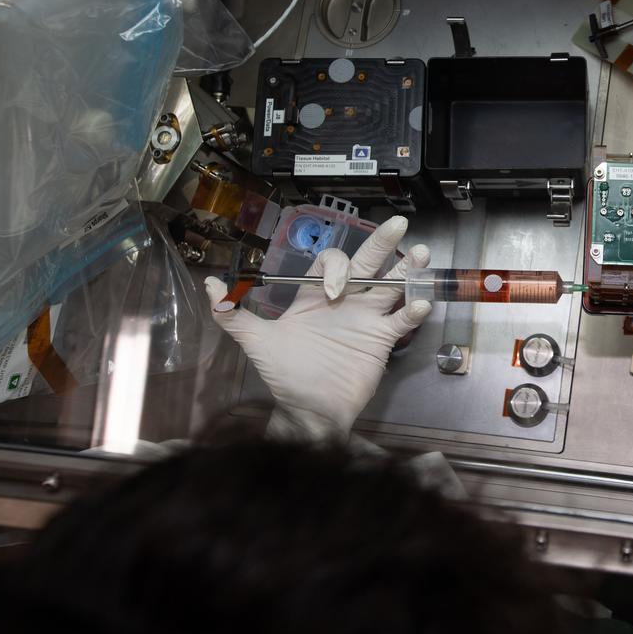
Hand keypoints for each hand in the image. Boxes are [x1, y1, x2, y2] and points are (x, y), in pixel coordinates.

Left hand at [204, 216, 431, 440]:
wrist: (309, 409)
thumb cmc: (285, 374)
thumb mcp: (256, 342)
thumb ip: (233, 314)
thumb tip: (210, 285)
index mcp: (315, 297)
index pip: (330, 263)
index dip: (334, 267)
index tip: (332, 291)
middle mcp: (345, 301)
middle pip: (367, 264)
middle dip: (381, 243)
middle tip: (398, 224)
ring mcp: (366, 319)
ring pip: (392, 286)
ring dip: (407, 269)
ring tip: (422, 253)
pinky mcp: (382, 339)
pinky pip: (401, 321)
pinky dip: (413, 311)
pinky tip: (421, 302)